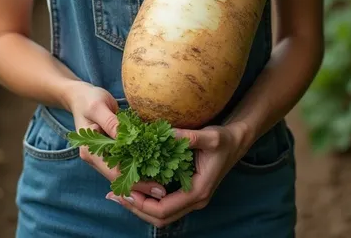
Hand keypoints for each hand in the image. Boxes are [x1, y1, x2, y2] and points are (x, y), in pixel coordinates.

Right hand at [67, 82, 166, 200]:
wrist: (80, 96)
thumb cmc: (88, 100)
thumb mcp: (98, 107)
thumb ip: (111, 123)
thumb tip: (128, 138)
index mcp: (90, 153)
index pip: (115, 175)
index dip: (136, 184)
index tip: (157, 188)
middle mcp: (97, 159)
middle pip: (121, 178)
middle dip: (141, 185)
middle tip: (163, 190)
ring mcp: (104, 155)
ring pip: (124, 171)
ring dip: (142, 176)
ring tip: (163, 180)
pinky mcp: (111, 149)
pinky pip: (126, 159)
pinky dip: (139, 163)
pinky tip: (156, 164)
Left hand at [105, 121, 249, 227]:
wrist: (236, 141)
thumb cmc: (223, 140)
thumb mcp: (209, 136)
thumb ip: (188, 137)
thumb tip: (166, 133)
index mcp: (198, 192)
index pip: (164, 209)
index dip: (142, 203)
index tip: (124, 191)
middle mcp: (194, 200)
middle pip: (160, 217)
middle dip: (136, 208)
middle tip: (113, 195)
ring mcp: (191, 197)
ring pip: (161, 213)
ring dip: (140, 205)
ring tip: (118, 192)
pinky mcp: (187, 191)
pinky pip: (165, 203)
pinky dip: (148, 199)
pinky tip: (135, 186)